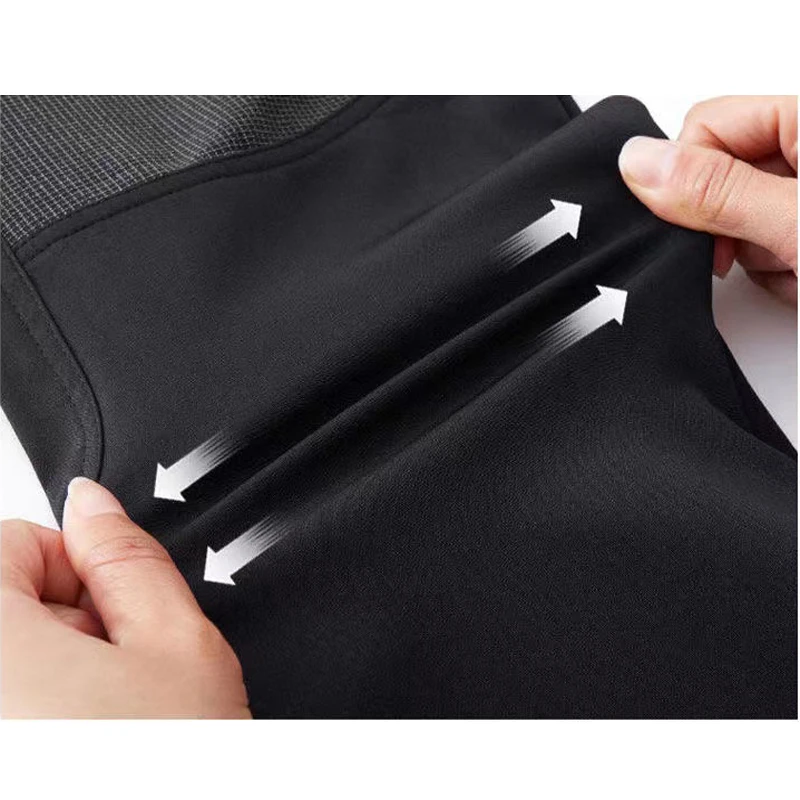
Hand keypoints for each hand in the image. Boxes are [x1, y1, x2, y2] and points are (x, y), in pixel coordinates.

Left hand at [1, 477, 249, 717]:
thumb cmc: (176, 779)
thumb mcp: (178, 646)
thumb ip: (129, 558)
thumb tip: (93, 504)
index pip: (11, 540)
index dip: (80, 560)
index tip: (116, 598)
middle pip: (5, 600)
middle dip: (71, 617)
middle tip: (127, 662)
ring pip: (12, 657)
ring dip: (58, 667)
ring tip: (115, 712)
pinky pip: (11, 703)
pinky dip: (44, 709)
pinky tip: (93, 736)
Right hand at [618, 95, 797, 304]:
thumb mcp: (798, 224)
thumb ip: (719, 192)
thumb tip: (638, 163)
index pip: (709, 125)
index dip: (691, 178)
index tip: (704, 227)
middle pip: (716, 179)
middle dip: (726, 227)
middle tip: (762, 250)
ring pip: (734, 225)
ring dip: (758, 261)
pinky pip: (761, 257)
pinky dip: (777, 280)